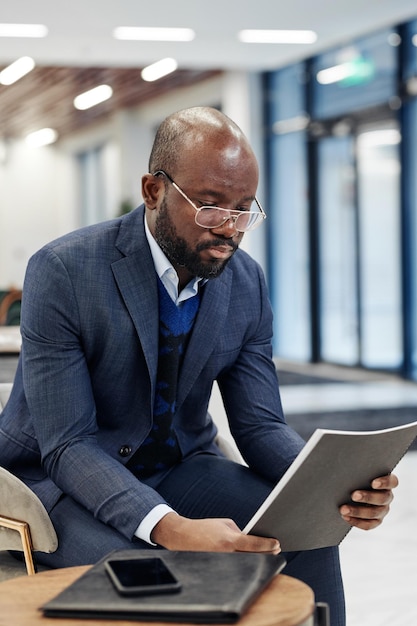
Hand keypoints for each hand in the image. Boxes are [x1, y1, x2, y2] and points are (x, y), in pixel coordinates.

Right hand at [151, 513, 280, 553]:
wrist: (182, 537)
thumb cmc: (205, 528)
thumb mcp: (224, 524)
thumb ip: (240, 532)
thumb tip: (253, 540)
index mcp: (230, 540)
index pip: (255, 544)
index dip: (268, 545)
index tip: (277, 543)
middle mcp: (228, 554)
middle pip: (254, 556)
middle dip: (266, 553)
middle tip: (276, 549)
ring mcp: (223, 563)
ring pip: (247, 563)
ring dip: (257, 558)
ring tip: (267, 554)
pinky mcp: (219, 569)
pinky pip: (236, 566)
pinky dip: (245, 562)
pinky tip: (251, 558)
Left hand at [340, 474, 398, 529]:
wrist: (350, 490)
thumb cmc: (355, 475)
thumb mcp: (358, 471)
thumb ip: (357, 469)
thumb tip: (344, 467)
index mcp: (387, 482)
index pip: (392, 481)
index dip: (384, 482)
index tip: (373, 483)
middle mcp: (387, 496)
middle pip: (382, 498)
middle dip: (367, 497)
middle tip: (353, 495)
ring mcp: (382, 510)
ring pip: (374, 513)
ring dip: (358, 511)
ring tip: (343, 509)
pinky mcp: (376, 521)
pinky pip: (369, 524)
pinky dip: (357, 522)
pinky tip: (345, 517)